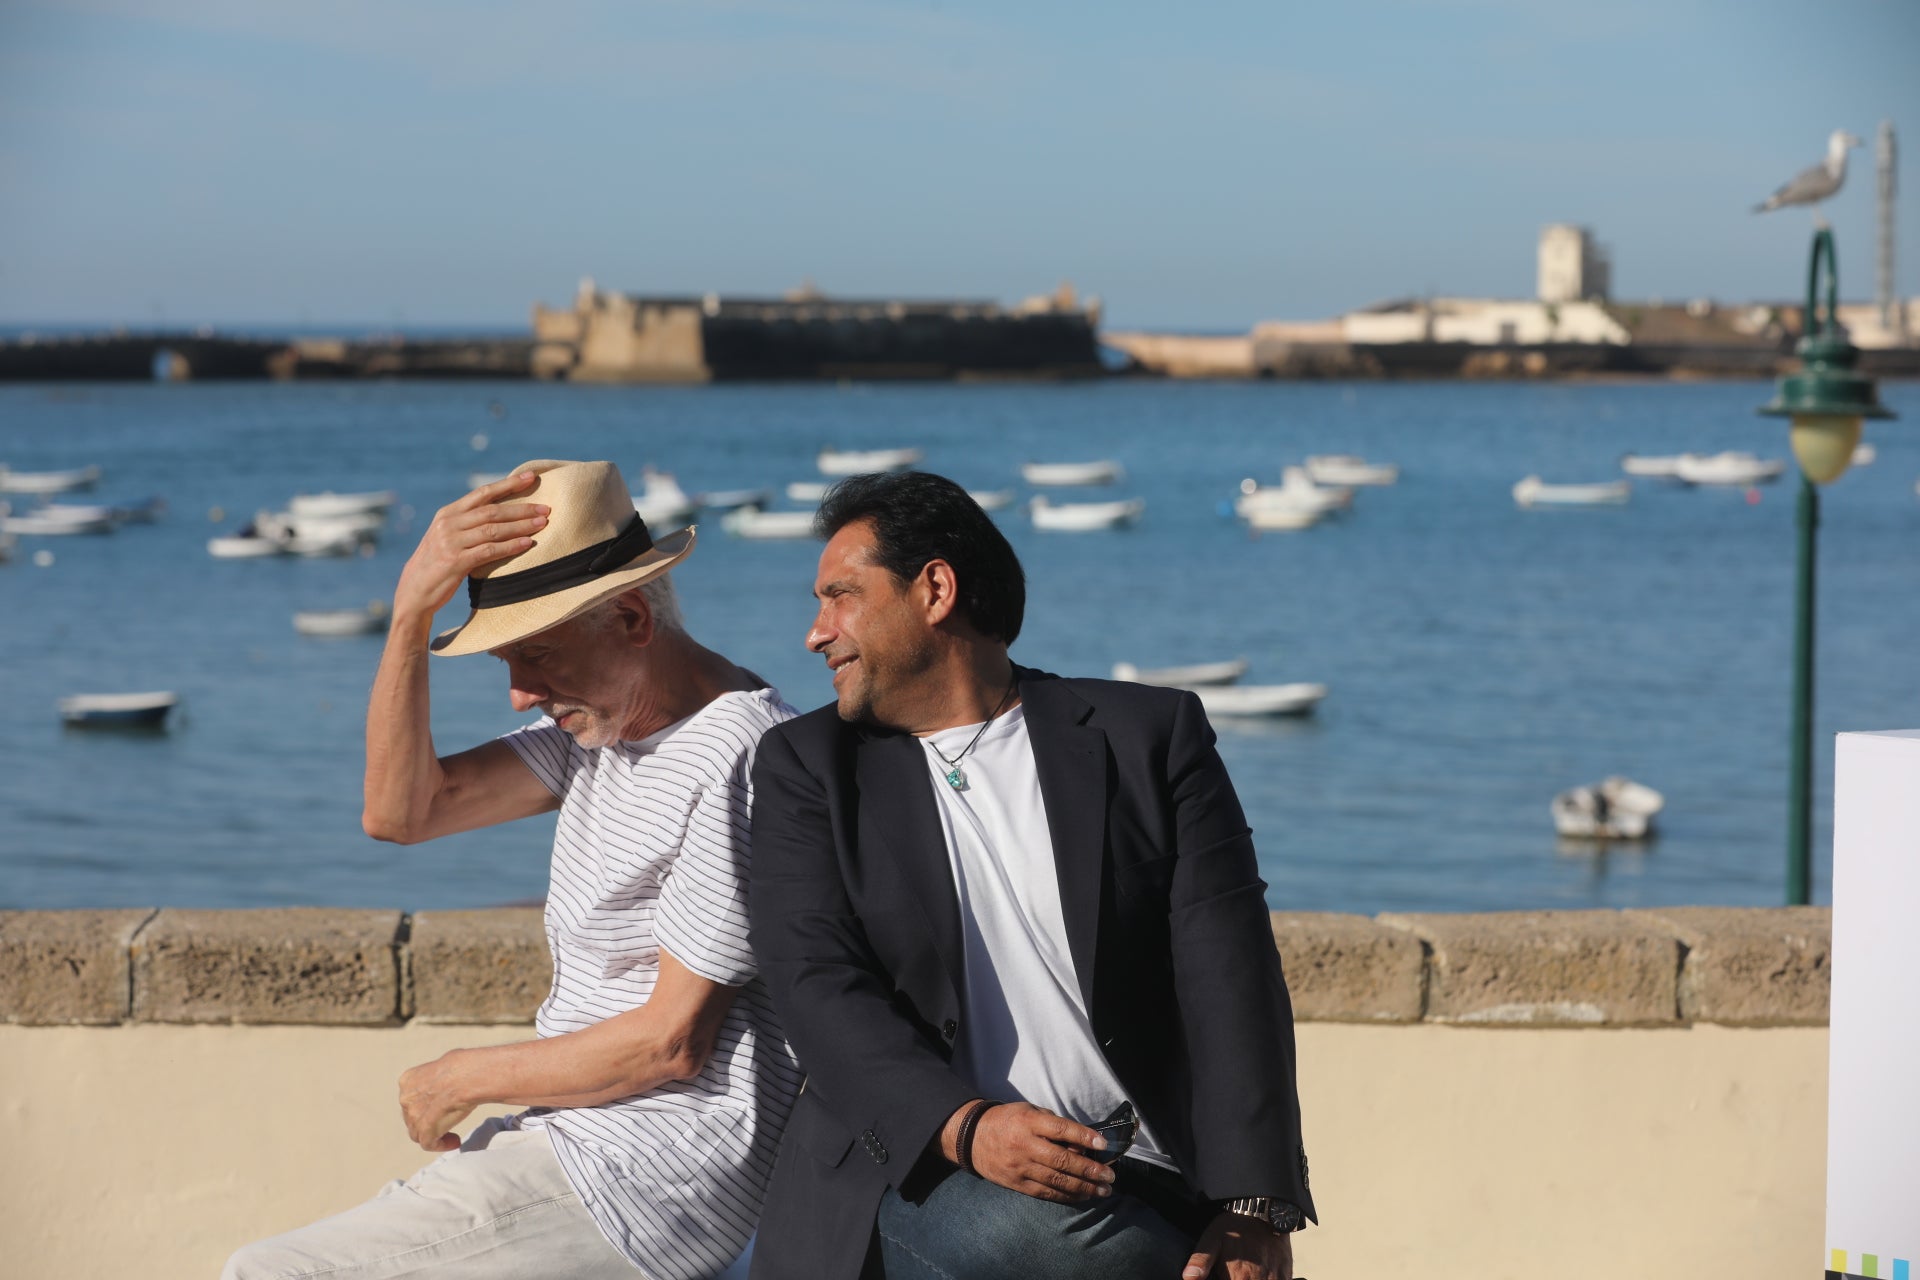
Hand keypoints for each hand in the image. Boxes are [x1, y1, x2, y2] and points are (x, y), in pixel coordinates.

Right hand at [392, 472, 548, 622]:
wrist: (414, 591)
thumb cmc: (437, 563)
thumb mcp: (447, 536)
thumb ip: (467, 523)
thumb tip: (499, 513)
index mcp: (448, 513)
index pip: (482, 493)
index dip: (508, 484)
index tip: (531, 477)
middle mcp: (448, 524)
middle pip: (492, 511)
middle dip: (522, 508)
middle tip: (546, 508)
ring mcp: (450, 542)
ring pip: (493, 530)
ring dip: (521, 526)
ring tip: (543, 524)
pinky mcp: (455, 562)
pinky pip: (489, 551)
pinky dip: (510, 546)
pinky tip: (528, 543)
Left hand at [398, 1052, 477, 1151]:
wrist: (467, 1077)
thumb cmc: (463, 1067)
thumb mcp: (444, 1065)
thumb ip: (438, 1078)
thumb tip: (448, 1082)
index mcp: (408, 1080)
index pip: (412, 1099)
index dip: (425, 1105)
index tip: (441, 1107)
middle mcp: (406, 1098)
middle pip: (413, 1117)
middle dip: (427, 1121)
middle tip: (447, 1121)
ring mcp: (413, 1116)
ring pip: (419, 1133)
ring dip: (435, 1135)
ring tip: (454, 1136)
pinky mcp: (424, 1131)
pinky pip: (429, 1144)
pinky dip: (441, 1144)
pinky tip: (455, 1141)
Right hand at [950, 1100, 1116, 1202]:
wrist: (972, 1137)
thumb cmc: (1008, 1120)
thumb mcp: (1029, 1111)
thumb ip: (1054, 1124)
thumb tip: (1083, 1141)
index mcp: (1028, 1122)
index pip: (1061, 1130)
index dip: (1084, 1137)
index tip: (1103, 1144)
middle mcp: (1024, 1145)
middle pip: (1062, 1161)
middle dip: (1090, 1170)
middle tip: (1110, 1176)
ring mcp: (1020, 1167)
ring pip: (1056, 1181)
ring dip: (1083, 1187)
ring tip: (1103, 1190)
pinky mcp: (1017, 1184)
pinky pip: (1045, 1192)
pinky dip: (1066, 1196)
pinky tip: (1082, 1196)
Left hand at [1182, 1211, 1292, 1279]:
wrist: (1263, 1209)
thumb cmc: (1235, 1226)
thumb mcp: (1212, 1238)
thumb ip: (1201, 1260)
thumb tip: (1188, 1277)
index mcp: (1239, 1278)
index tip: (1222, 1275)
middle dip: (1237, 1279)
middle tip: (1235, 1271)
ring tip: (1245, 1271)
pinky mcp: (1286, 1275)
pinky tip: (1260, 1273)